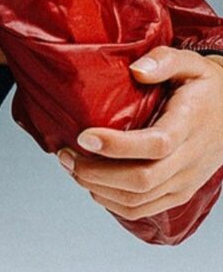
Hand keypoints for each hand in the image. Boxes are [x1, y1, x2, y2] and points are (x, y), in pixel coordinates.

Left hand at [57, 47, 222, 220]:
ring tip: (72, 168)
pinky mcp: (176, 196)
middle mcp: (190, 160)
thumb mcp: (192, 64)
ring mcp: (183, 183)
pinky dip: (108, 201)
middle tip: (66, 156)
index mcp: (191, 125)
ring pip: (134, 200)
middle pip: (139, 180)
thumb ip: (164, 61)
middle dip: (94, 172)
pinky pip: (137, 210)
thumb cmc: (205, 90)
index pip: (154, 145)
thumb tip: (135, 70)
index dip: (115, 146)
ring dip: (95, 188)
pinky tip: (92, 184)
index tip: (83, 137)